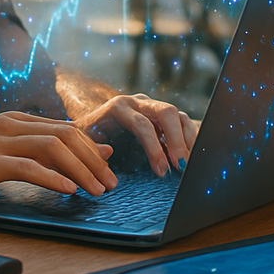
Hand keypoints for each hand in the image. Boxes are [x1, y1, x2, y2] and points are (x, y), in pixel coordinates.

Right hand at [0, 111, 116, 198]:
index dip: (91, 146)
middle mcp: (8, 125)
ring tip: (96, 190)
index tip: (108, 165)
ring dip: (81, 170)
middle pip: (65, 135)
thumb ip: (28, 151)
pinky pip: (27, 167)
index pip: (64, 128)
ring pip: (53, 148)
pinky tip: (67, 190)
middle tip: (110, 183)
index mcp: (13, 120)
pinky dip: (53, 178)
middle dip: (93, 159)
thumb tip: (67, 157)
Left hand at [71, 94, 198, 176]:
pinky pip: (183, 122)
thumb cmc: (87, 135)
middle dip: (176, 140)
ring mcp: (153, 106)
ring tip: (189, 165)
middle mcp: (139, 102)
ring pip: (178, 116)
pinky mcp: (163, 115)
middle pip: (166, 112)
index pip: (141, 124)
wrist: (92, 121)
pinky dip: (190, 139)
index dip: (154, 149)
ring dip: (187, 140)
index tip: (162, 172)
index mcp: (119, 107)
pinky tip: (190, 157)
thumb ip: (91, 148)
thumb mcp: (83, 141)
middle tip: (182, 167)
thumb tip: (108, 154)